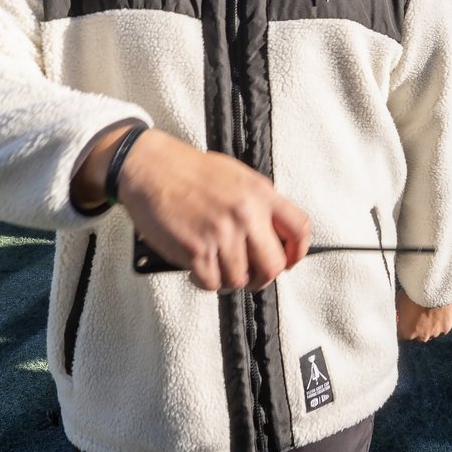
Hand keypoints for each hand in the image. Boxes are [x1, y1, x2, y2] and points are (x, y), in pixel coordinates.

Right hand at [77, 128, 311, 292]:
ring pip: (240, 279)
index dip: (298, 252)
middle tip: (251, 274)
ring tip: (218, 266)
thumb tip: (273, 235)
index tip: (290, 260)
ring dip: (230, 279)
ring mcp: (222, 233)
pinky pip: (212, 283)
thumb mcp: (239, 177)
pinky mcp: (196, 250)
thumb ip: (260, 204)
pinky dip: (206, 281)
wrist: (152, 168)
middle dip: (262, 276)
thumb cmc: (191, 172)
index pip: (299, 229)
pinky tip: (200, 268)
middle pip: (273, 265)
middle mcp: (246, 214)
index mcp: (261, 194)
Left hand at [397, 289, 451, 341]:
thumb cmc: (414, 292)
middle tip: (417, 314)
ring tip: (429, 311)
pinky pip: (441, 328)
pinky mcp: (446, 328)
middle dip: (416, 327)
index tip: (404, 319)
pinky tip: (438, 311)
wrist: (433, 287)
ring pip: (430, 333)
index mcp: (405, 332)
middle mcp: (420, 337)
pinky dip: (440, 322)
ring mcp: (434, 333)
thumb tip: (399, 314)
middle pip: (416, 336)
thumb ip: (400, 313)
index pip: (401, 335)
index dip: (403, 326)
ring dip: (429, 326)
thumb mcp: (400, 302)